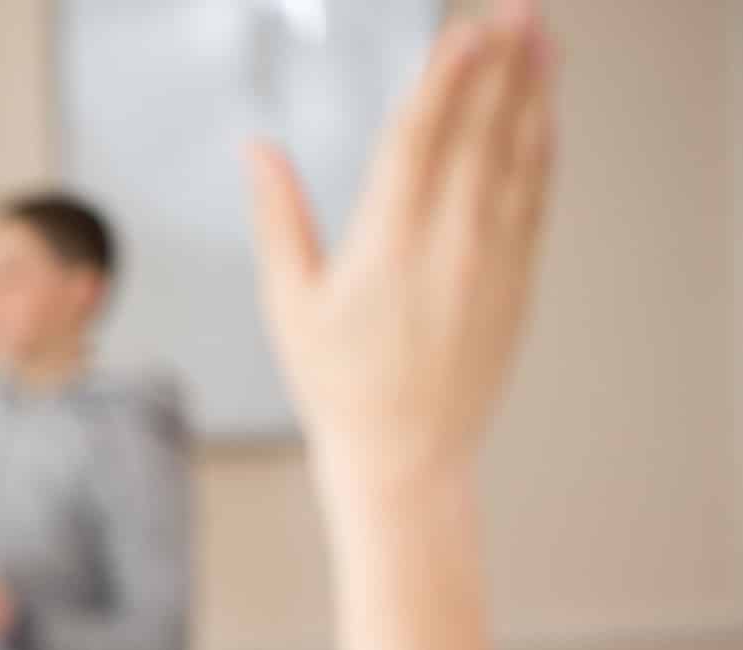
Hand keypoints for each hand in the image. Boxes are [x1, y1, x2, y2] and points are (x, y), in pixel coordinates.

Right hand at [249, 4, 553, 511]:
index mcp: (387, 244)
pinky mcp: (517, 276)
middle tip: (515, 7)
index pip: (421, 136)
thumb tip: (257, 150)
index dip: (446, 75)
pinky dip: (542, 144)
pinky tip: (543, 111)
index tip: (463, 30)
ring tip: (540, 37)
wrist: (406, 454)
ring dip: (533, 90)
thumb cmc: (340, 385)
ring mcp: (492, 258)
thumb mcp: (288, 303)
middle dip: (501, 62)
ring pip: (520, 154)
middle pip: (481, 131)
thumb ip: (278, 216)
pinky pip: (536, 194)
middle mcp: (449, 243)